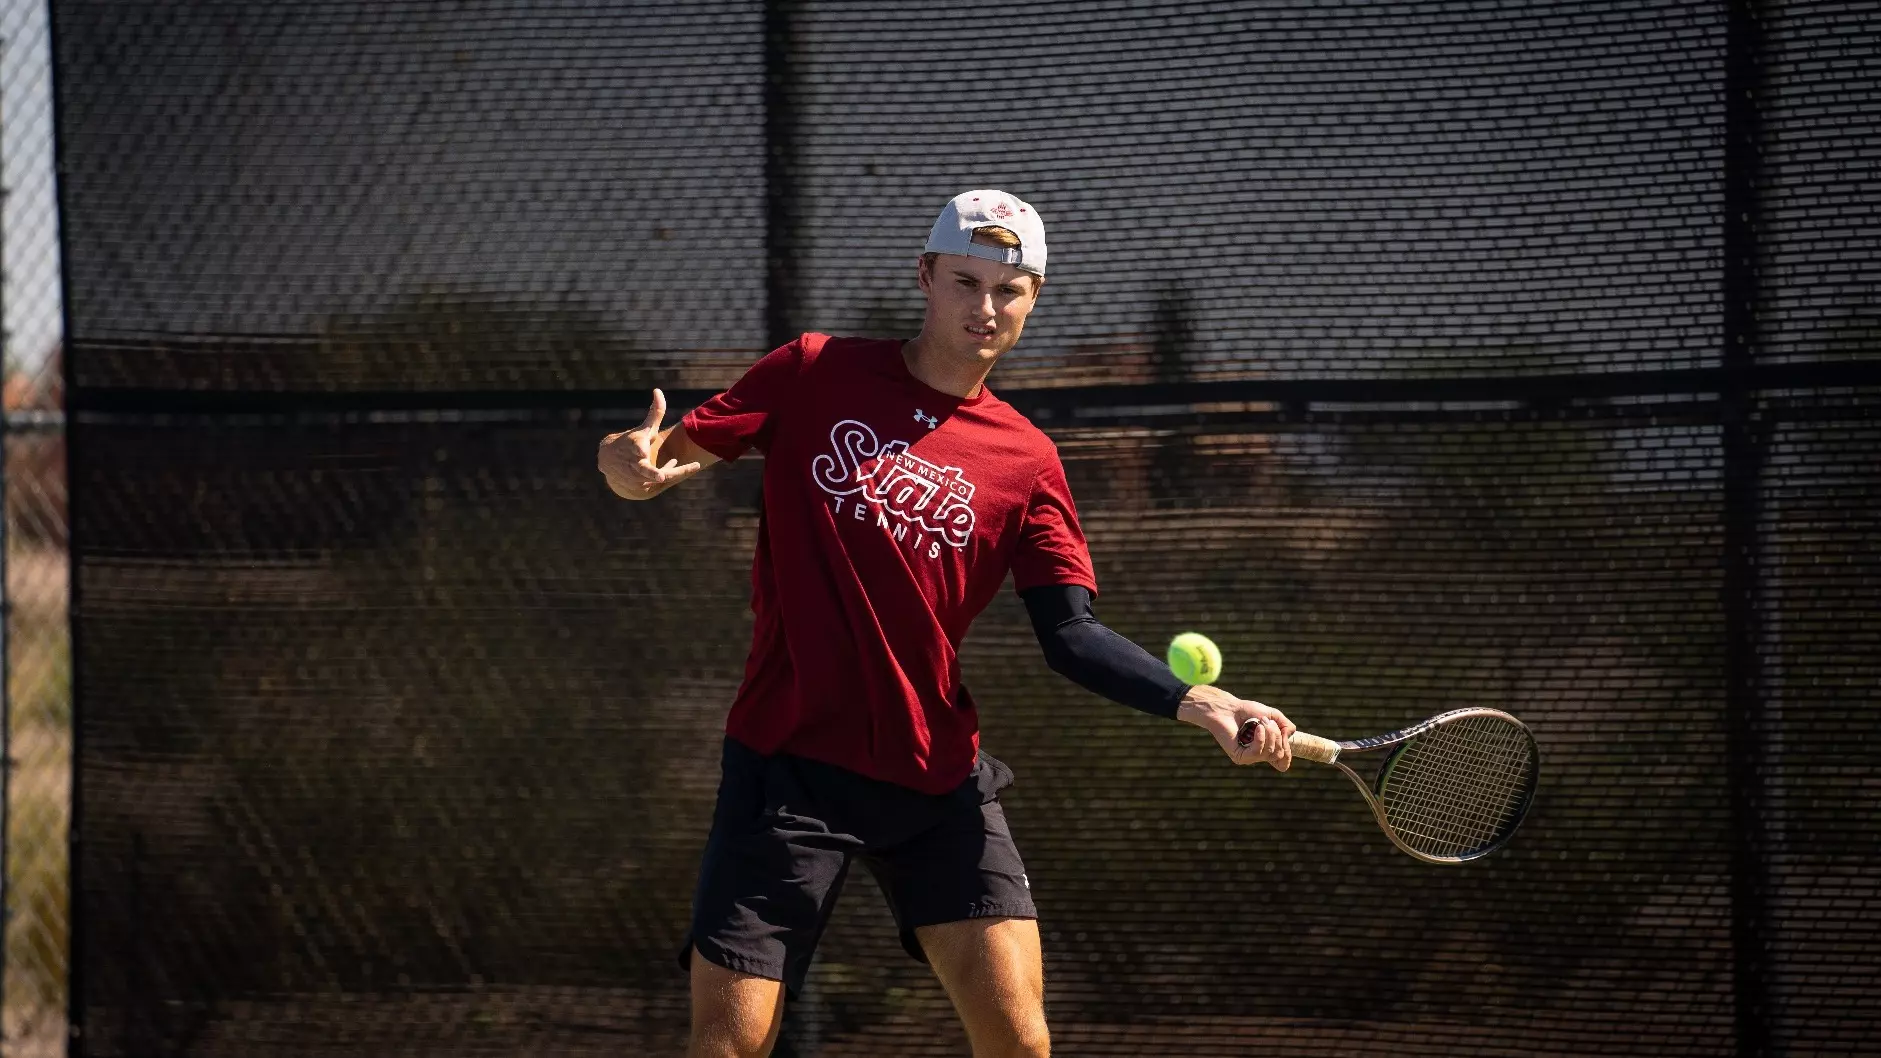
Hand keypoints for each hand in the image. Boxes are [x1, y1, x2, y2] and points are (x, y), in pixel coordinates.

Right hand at [597, 389, 701, 499]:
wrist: (609, 459)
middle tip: (660, 477)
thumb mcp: (645, 428)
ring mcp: (632, 476)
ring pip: (652, 479)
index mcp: (634, 445)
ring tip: (680, 462)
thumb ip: (656, 412)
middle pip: (643, 469)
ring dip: (667, 473)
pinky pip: (652, 486)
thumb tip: (658, 390)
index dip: (640, 449)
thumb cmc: (633, 441)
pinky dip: (661, 478)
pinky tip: (671, 465)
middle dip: (651, 473)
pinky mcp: (634, 487)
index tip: (643, 452)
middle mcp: (632, 461)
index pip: (637, 446)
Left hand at [1175, 684, 1296, 770]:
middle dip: (1277, 735)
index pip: (1282, 763)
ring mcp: (1249, 757)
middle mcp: (1258, 755)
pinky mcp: (1240, 757)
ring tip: (1260, 722)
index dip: (1288, 756)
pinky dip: (1260, 738)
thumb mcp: (1273, 716)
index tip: (1285, 740)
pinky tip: (1256, 728)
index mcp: (1267, 747)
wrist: (1228, 708)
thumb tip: (1289, 739)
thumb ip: (1286, 726)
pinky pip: (1257, 752)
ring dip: (1270, 734)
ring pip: (1270, 753)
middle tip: (1266, 721)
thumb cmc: (1247, 711)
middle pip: (1279, 755)